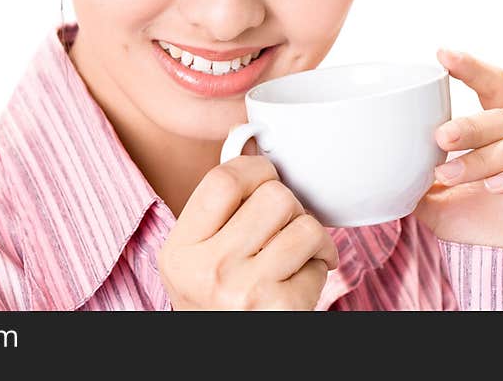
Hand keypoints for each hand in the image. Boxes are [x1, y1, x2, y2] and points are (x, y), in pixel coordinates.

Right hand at [157, 144, 338, 309]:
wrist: (226, 358)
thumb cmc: (214, 301)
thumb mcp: (193, 256)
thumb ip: (214, 209)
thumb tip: (247, 144)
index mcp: (180, 250)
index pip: (222, 180)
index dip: (253, 167)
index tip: (263, 175)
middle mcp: (210, 270)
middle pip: (274, 197)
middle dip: (288, 204)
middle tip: (280, 223)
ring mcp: (247, 291)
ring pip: (306, 225)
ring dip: (310, 236)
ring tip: (295, 252)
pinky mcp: (283, 309)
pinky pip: (322, 262)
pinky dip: (319, 267)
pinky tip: (300, 279)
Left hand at [414, 48, 502, 268]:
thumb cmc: (501, 223)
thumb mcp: (447, 207)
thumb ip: (418, 190)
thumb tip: (379, 179)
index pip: (493, 87)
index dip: (471, 69)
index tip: (441, 55)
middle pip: (502, 116)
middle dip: (468, 125)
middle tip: (439, 136)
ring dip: (482, 159)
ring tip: (450, 174)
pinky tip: (495, 186)